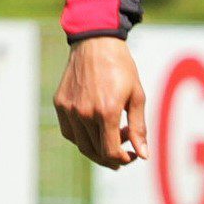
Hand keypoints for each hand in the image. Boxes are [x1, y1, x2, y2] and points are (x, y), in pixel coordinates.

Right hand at [53, 37, 147, 168]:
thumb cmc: (121, 68)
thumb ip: (138, 128)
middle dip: (112, 157)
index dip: (123, 159)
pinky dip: (83, 138)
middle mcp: (85, 113)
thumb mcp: (137, 96)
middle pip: (95, 151)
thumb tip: (143, 155)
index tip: (132, 155)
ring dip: (98, 148)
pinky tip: (96, 129)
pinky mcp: (60, 103)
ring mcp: (70, 109)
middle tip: (124, 152)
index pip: (110, 152)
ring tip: (113, 136)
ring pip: (81, 144)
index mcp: (106, 111)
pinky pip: (70, 131)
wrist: (96, 43)